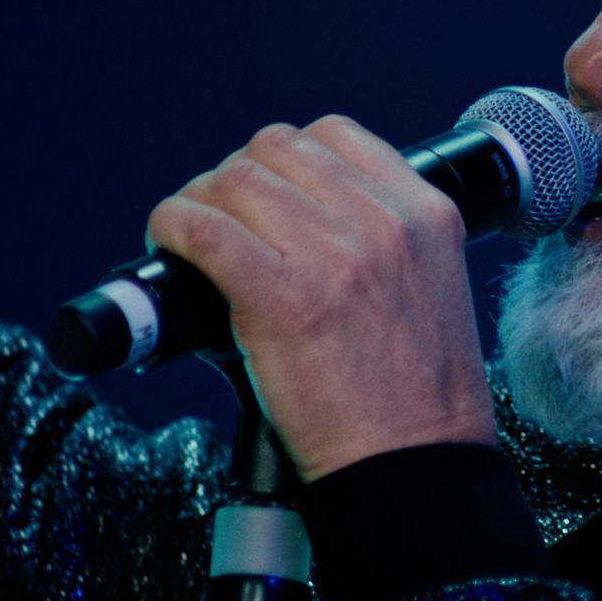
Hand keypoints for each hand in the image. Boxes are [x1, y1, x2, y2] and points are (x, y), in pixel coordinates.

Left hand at [146, 115, 493, 481]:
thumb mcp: (432, 288)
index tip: (268, 194)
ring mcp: (333, 255)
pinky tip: (169, 247)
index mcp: (426, 214)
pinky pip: (203, 229)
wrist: (416, 465)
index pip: (336, 135)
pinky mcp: (282, 297)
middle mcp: (382, 223)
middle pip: (275, 149)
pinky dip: (172, 229)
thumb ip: (385, 242)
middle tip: (222, 221)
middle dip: (236, 179)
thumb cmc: (419, 398)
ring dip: (199, 203)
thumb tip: (303, 220)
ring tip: (191, 240)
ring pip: (233, 180)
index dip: (285, 159)